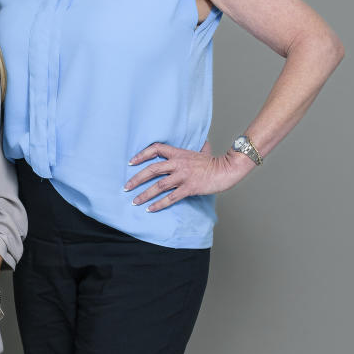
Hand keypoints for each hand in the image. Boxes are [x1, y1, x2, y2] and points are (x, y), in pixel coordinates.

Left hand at [125, 140, 250, 211]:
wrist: (227, 168)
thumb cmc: (213, 162)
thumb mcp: (199, 151)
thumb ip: (191, 150)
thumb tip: (197, 144)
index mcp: (178, 153)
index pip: (155, 149)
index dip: (141, 155)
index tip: (130, 162)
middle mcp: (178, 164)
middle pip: (152, 170)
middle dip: (136, 179)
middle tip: (126, 187)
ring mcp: (183, 176)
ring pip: (159, 186)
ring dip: (144, 195)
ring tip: (134, 201)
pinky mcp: (189, 188)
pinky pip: (170, 198)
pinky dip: (159, 204)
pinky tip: (150, 209)